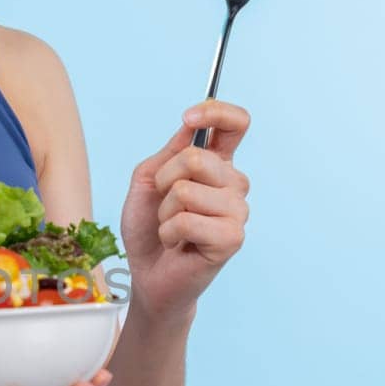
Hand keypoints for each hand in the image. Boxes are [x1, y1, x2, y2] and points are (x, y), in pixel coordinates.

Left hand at [119, 100, 250, 321]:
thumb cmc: (149, 227)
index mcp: (219, 165)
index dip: (216, 112)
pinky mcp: (232, 239)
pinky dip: (169, 232)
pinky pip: (187, 220)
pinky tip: (177, 244)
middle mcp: (235, 185)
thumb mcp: (149, 180)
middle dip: (164, 181)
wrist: (147, 273)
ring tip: (172, 228)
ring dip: (165, 211)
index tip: (189, 118)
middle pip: (196, 157)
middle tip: (165, 206)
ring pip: (186, 190)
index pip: (236, 124)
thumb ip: (170, 152)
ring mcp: (237, 212)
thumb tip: (192, 126)